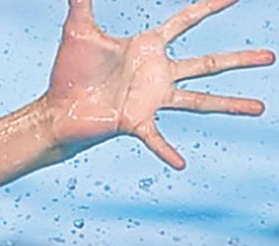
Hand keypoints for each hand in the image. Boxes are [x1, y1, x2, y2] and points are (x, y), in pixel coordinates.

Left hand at [45, 0, 273, 168]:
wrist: (55, 109)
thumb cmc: (68, 73)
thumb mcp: (78, 31)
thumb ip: (81, 2)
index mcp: (147, 48)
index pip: (186, 21)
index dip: (211, 6)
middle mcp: (156, 73)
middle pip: (207, 64)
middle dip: (239, 60)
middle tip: (270, 57)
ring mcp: (150, 99)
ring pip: (199, 101)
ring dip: (228, 105)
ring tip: (259, 108)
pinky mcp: (135, 122)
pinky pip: (156, 138)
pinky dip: (166, 151)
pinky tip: (181, 163)